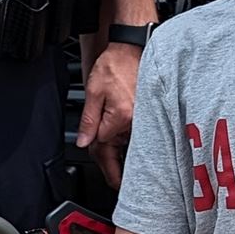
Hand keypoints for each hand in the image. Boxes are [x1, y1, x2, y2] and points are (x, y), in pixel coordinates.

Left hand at [76, 38, 140, 182]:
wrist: (133, 48)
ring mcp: (145, 118)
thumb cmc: (115, 64)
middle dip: (115, 166)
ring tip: (120, 171)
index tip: (98, 166)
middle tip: (116, 185)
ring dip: (122, 152)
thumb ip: (88, 119)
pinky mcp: (149, 113)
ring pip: (129, 142)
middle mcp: (135, 121)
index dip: (95, 152)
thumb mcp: (94, 91)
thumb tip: (84, 141)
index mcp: (120, 117)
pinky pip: (138, 132)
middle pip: (119, 149)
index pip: (104, 144)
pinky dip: (131, 140)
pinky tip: (130, 149)